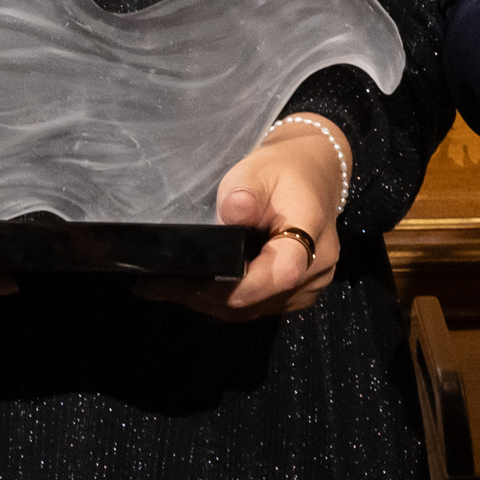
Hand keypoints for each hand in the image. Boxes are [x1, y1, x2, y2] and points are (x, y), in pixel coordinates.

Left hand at [137, 122, 346, 320]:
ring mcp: (307, 289)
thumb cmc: (281, 172)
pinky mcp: (294, 298)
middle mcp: (316, 269)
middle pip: (262, 296)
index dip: (247, 285)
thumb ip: (244, 192)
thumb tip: (231, 215)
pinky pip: (258, 308)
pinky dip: (225, 302)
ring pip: (256, 309)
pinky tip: (193, 290)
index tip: (206, 282)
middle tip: (163, 283)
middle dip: (212, 294)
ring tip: (168, 288)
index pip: (284, 269)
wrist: (311, 179)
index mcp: (311, 231)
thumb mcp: (258, 170)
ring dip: (212, 301)